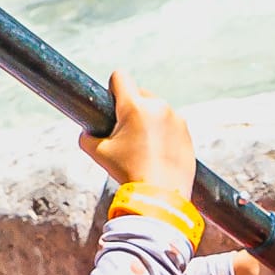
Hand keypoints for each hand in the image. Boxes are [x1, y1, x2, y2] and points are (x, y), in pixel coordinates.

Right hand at [78, 71, 194, 200]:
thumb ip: (88, 136)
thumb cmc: (128, 173)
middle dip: (132, 108)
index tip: (111, 103)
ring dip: (149, 121)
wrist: (160, 197)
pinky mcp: (187, 133)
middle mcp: (159, 107)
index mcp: (136, 107)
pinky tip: (158, 154)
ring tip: (143, 148)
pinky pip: (171, 126)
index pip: (120, 77)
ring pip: (157, 111)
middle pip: (140, 94)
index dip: (112, 88)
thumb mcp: (98, 153)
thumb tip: (88, 132)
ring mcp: (176, 120)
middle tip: (126, 134)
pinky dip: (164, 134)